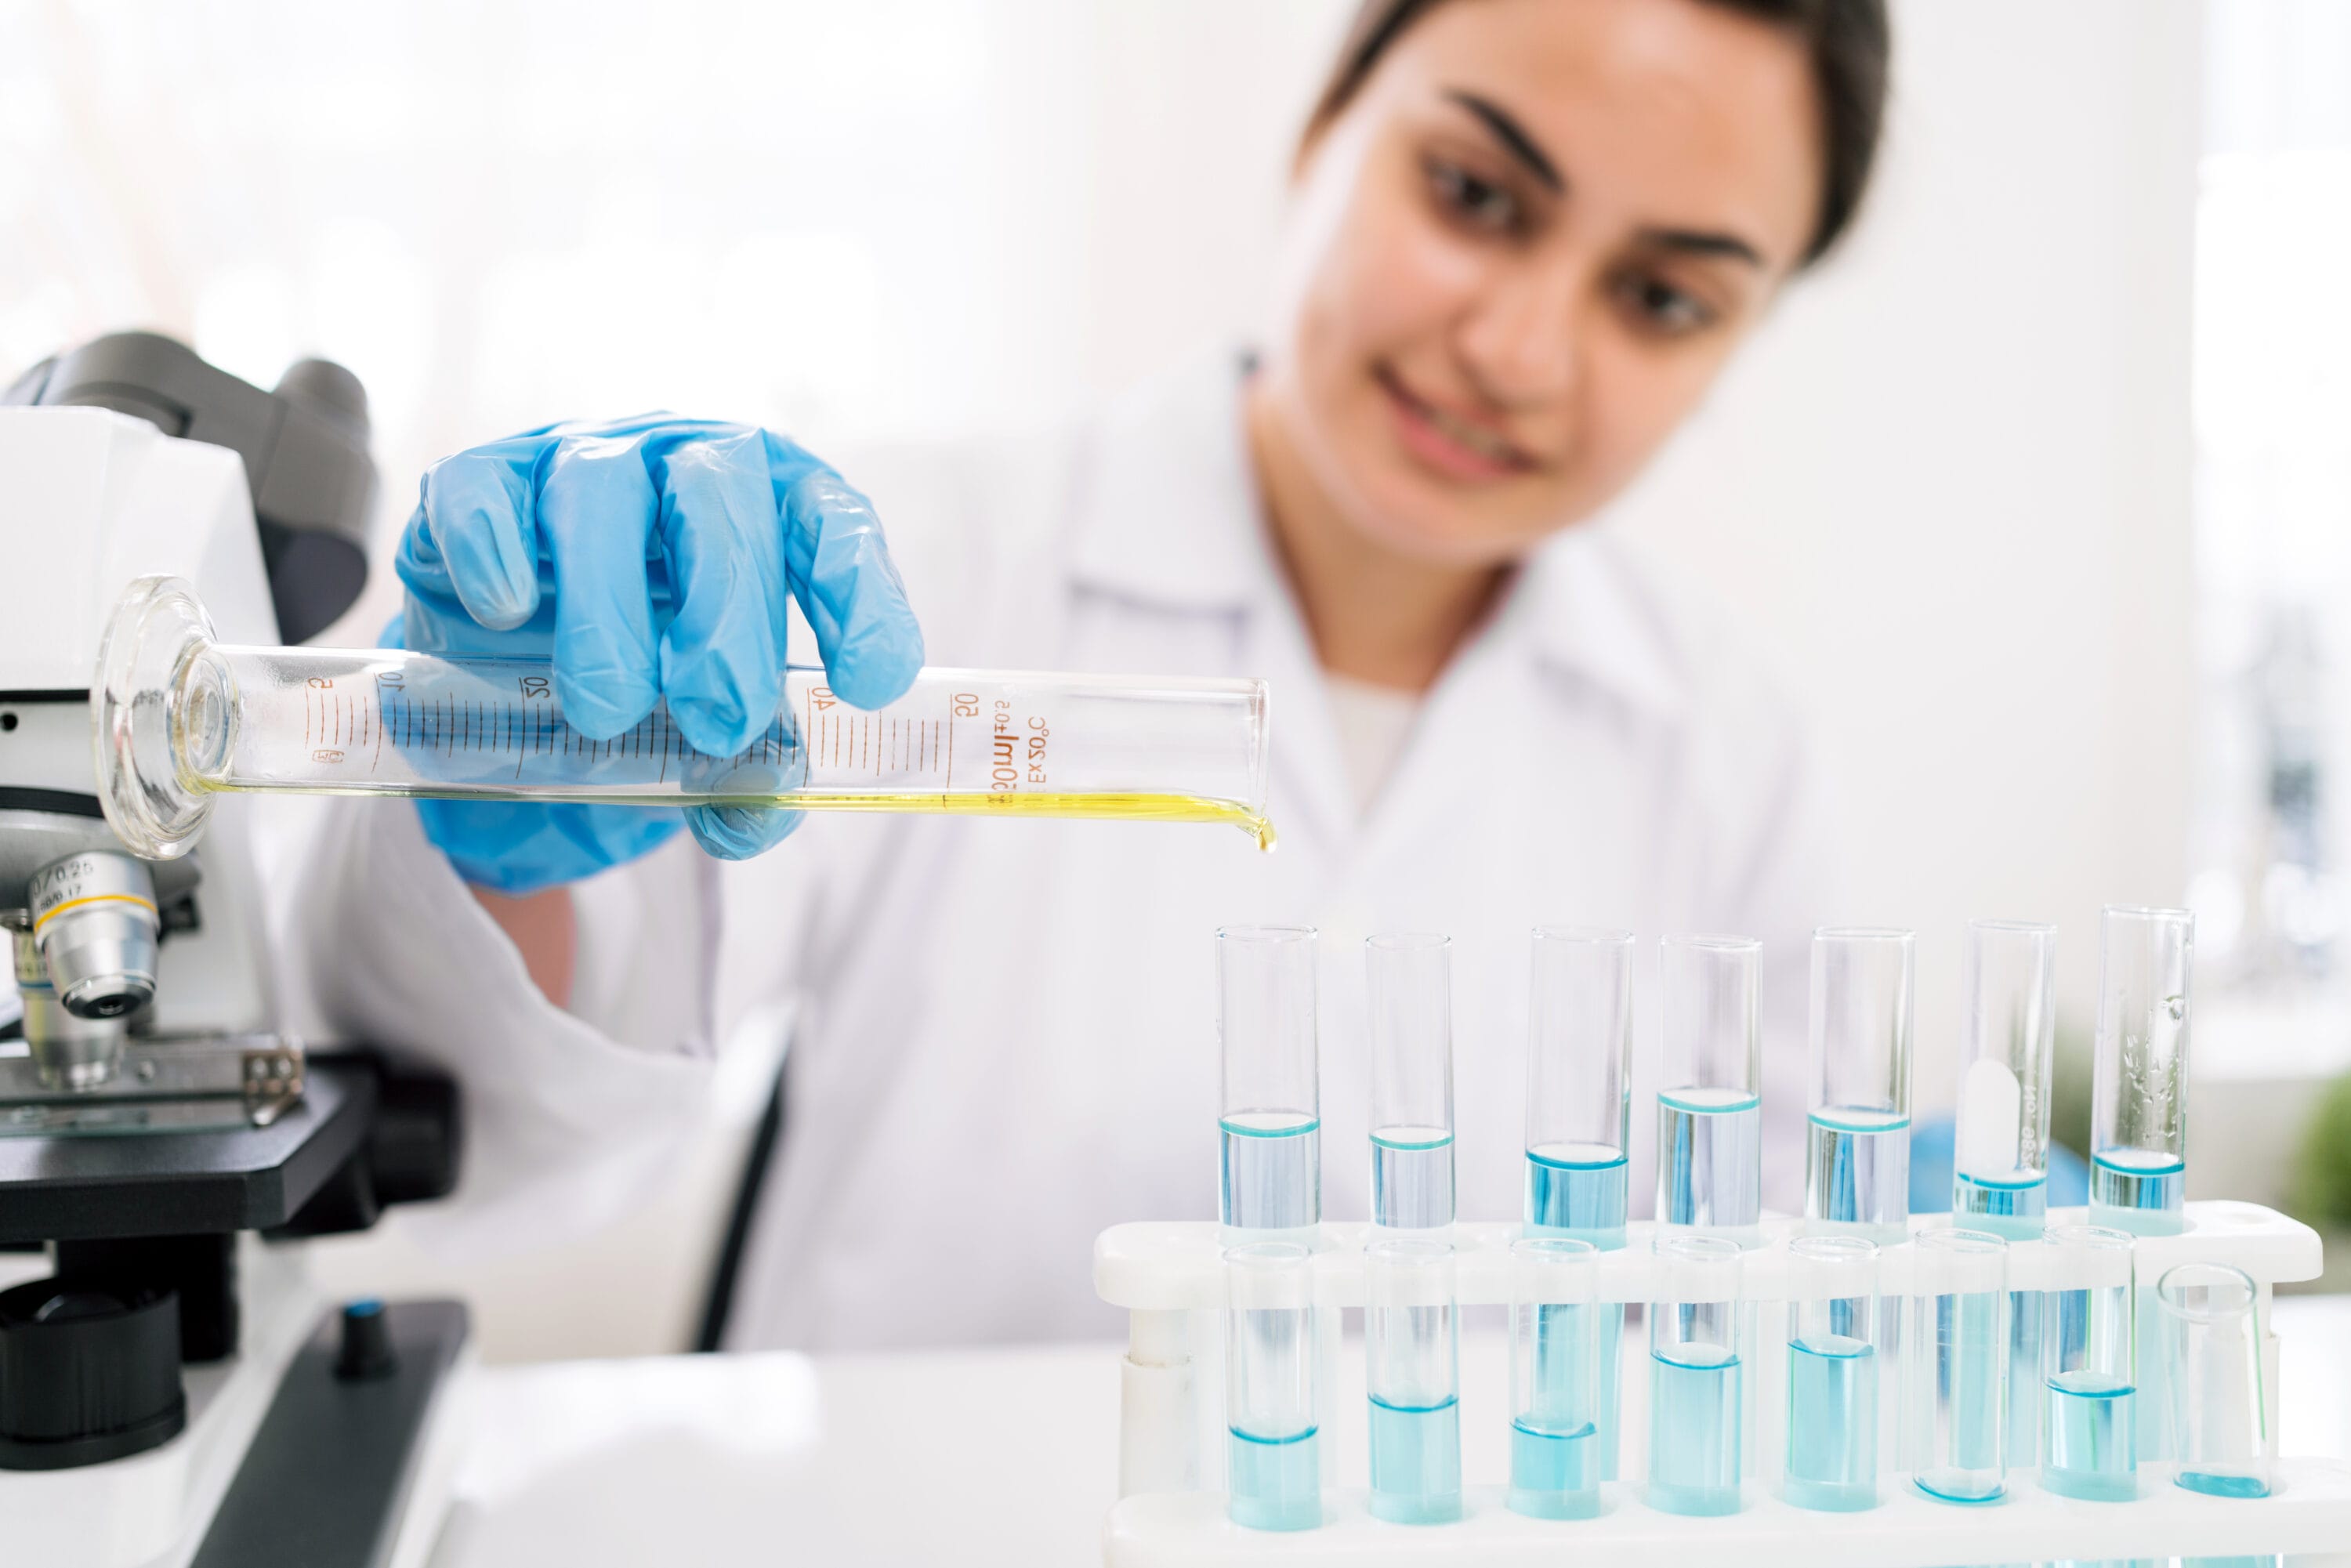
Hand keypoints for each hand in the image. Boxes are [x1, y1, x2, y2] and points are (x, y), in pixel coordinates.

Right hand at [389, 416, 923, 893]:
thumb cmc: (653, 686)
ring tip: (608, 710)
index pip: (834, 526)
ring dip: (610, 605)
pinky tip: (507, 614)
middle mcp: (683, 466)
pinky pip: (484, 493)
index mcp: (773, 510)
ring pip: (599, 492)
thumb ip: (748, 778)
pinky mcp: (480, 482)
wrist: (515, 680)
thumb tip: (755, 813)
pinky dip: (495, 548)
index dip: (860, 596)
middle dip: (727, 615)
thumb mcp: (712, 736)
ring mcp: (578, 462)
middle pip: (719, 503)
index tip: (869, 684)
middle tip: (720, 720)